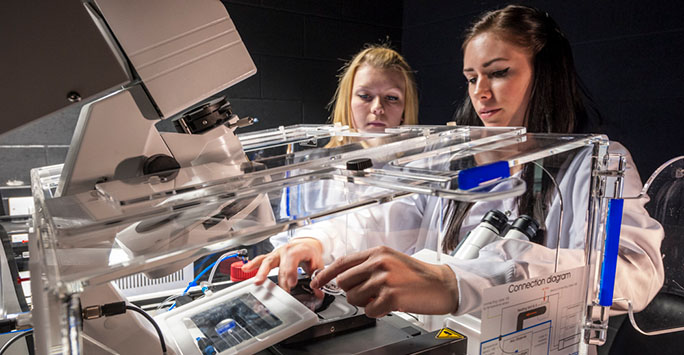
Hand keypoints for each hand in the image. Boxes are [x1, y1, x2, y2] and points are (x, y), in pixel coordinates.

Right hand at [242, 238, 323, 292]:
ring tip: (257, 281)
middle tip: (281, 289)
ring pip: (268, 260)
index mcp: (299, 249)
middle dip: (281, 277)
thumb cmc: (310, 254)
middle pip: (281, 263)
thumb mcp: (317, 264)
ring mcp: (277, 252)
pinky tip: (246, 269)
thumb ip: (317, 278)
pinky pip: (261, 259)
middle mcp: (286, 249)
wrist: (306, 243)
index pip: (293, 258)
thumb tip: (319, 293)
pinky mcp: (272, 256)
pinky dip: (253, 264)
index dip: (291, 271)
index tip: (292, 283)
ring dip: (262, 271)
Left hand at [309, 246, 458, 317]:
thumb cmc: (417, 275)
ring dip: (366, 303)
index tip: (316, 282)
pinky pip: (370, 311)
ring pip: (355, 298)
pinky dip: (378, 312)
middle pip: (345, 283)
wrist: (443, 284)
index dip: (326, 274)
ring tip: (383, 298)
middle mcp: (379, 263)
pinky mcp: (391, 296)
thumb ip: (369, 265)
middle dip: (352, 293)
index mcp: (377, 252)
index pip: (342, 262)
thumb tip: (344, 276)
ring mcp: (384, 279)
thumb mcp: (391, 260)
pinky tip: (390, 306)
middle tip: (368, 294)